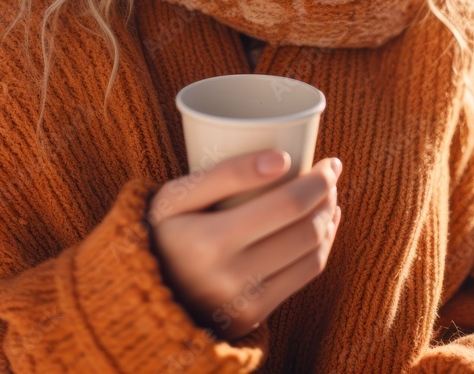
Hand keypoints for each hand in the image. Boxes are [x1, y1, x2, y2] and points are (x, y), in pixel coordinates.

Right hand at [146, 149, 341, 339]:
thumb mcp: (177, 194)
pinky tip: (323, 224)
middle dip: (327, 194)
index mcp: (207, 241)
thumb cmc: (164, 229)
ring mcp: (244, 302)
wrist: (143, 291)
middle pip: (304, 229)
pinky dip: (323, 246)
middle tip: (330, 170)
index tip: (327, 159)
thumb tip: (283, 158)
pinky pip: (304, 276)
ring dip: (329, 218)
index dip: (317, 180)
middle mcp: (229, 278)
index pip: (285, 205)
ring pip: (311, 253)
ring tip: (328, 194)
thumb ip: (225, 172)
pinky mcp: (254, 316)